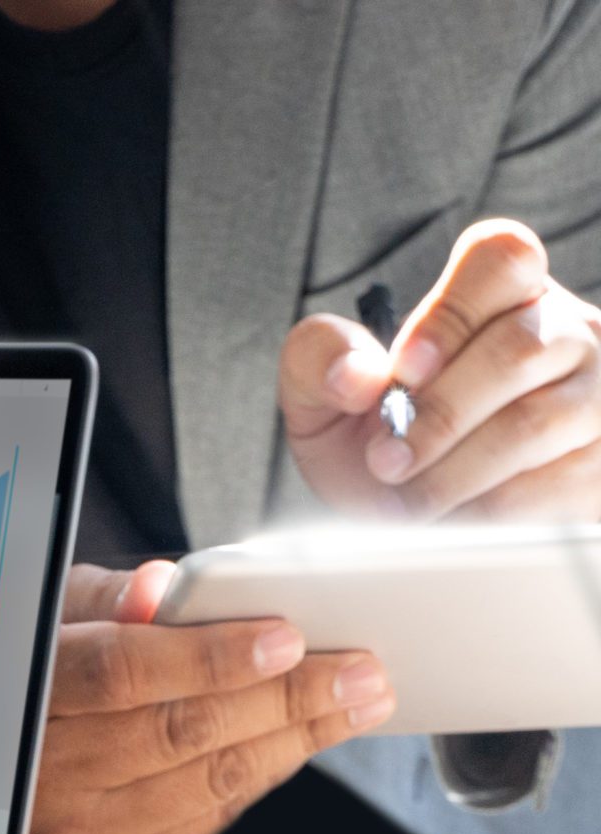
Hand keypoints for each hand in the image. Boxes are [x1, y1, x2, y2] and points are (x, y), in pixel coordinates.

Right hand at [25, 563, 393, 833]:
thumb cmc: (20, 692)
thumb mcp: (39, 628)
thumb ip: (101, 602)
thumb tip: (164, 586)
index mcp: (21, 698)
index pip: (120, 673)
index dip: (208, 657)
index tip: (284, 637)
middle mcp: (46, 777)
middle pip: (182, 731)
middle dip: (286, 698)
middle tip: (360, 670)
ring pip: (209, 782)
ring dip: (297, 739)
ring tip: (355, 702)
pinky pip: (207, 818)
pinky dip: (261, 775)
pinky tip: (298, 740)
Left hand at [282, 218, 600, 520]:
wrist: (415, 512)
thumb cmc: (371, 438)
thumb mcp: (320, 397)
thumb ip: (319, 361)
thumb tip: (354, 374)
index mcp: (498, 291)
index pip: (502, 260)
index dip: (451, 314)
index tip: (402, 371)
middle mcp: (564, 330)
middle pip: (518, 350)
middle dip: (438, 416)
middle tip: (384, 461)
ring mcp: (597, 392)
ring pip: (535, 422)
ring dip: (454, 472)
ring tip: (404, 498)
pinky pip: (554, 483)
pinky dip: (487, 509)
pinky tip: (451, 514)